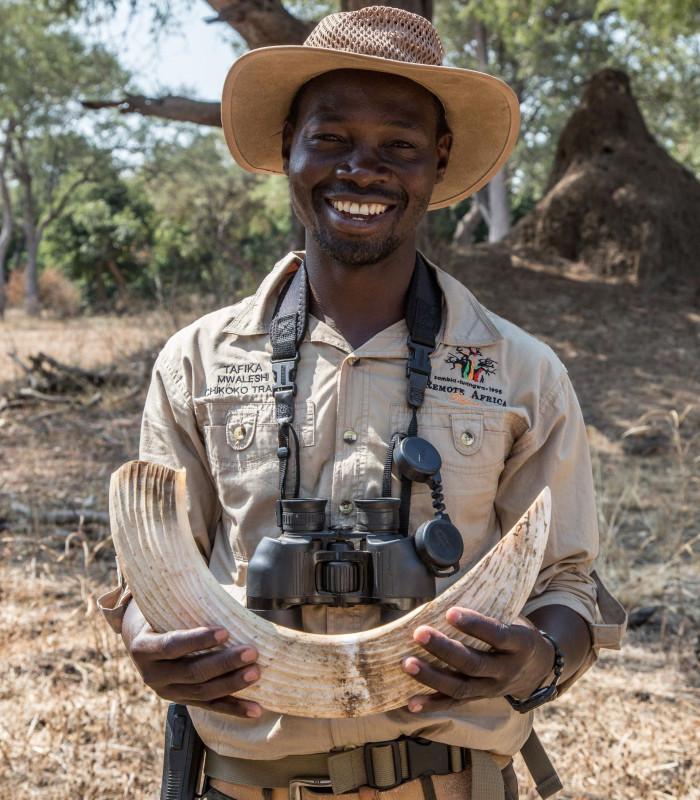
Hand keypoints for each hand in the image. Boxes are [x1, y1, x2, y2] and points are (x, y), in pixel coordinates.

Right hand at [123, 601, 261, 717]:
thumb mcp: (162, 606)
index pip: (172, 646)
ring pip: (202, 692)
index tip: (225, 630)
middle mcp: (152, 675)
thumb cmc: (159, 615)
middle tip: (252, 652)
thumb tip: (222, 588)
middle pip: (192, 672)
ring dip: (232, 684)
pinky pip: (209, 707)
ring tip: (256, 673)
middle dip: (224, 663)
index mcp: (144, 648)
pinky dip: (234, 708)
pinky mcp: (181, 701)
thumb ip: (184, 603)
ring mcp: (167, 692)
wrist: (140, 639)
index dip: (198, 640)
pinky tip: (255, 709)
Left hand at [401, 608, 553, 712]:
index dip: (475, 624)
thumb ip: (490, 611)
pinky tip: (411, 703)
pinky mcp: (480, 698)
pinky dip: (432, 704)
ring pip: (462, 687)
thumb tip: (451, 597)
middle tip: (419, 633)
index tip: (450, 612)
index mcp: (520, 644)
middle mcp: (507, 670)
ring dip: (432, 677)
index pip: (497, 635)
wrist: (539, 669)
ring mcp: (494, 689)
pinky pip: (455, 704)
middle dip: (444, 649)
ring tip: (407, 664)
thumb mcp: (514, 618)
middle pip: (474, 663)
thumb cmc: (517, 632)